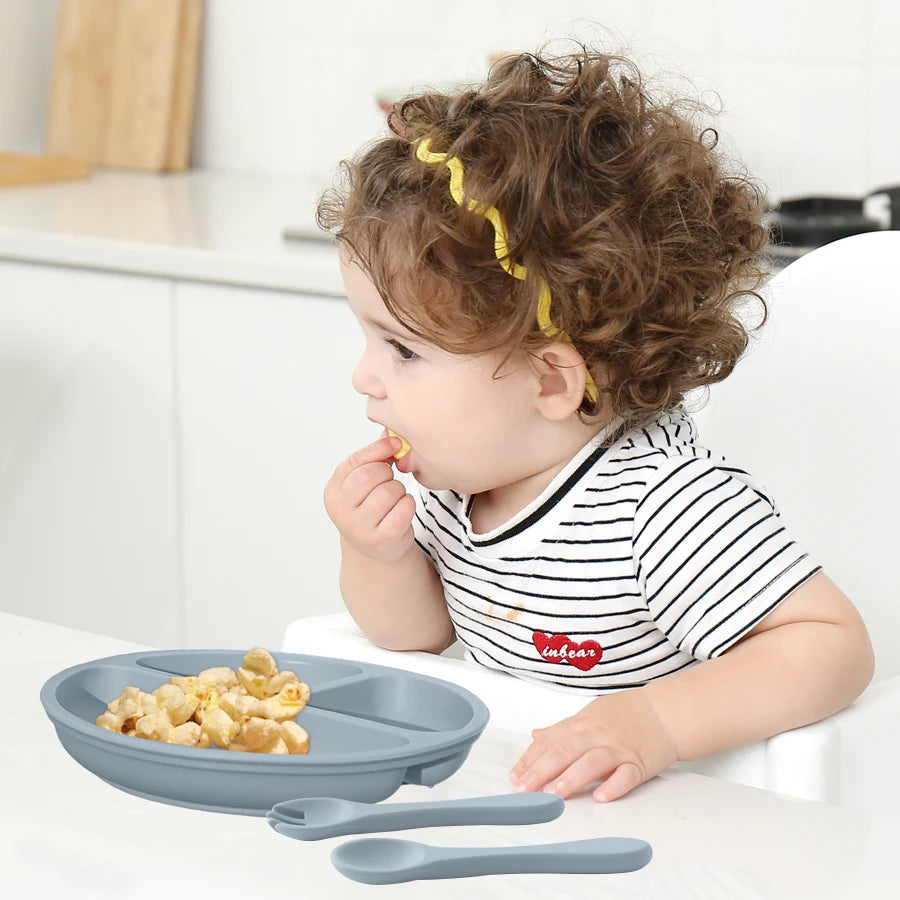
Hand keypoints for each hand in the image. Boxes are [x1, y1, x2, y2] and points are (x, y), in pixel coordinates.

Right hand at [324, 436, 416, 562]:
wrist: (376, 550)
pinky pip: (404, 508)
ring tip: (394, 499)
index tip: (395, 445)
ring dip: (399, 490)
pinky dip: (408, 504)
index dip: (378, 449)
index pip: (355, 461)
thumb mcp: (364, 482)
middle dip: (387, 473)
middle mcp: (341, 511)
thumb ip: (375, 456)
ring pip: (390, 491)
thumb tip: (391, 432)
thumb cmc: (371, 508)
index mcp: (333, 491)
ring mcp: (359, 528)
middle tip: (390, 481)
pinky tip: (402, 509)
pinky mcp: (382, 539)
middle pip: (371, 475)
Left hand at [507, 688, 677, 801]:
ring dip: (572, 778)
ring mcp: (618, 748)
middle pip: (564, 751)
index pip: (549, 741)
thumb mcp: (588, 715)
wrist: (664, 711)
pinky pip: (626, 775)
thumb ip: (562, 728)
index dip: (530, 759)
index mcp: (581, 724)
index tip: (515, 777)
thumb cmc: (625, 714)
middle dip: (541, 771)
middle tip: (524, 789)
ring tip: (554, 794)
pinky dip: (613, 785)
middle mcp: (596, 734)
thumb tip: (535, 735)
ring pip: (592, 762)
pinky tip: (600, 796)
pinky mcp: (639, 763)